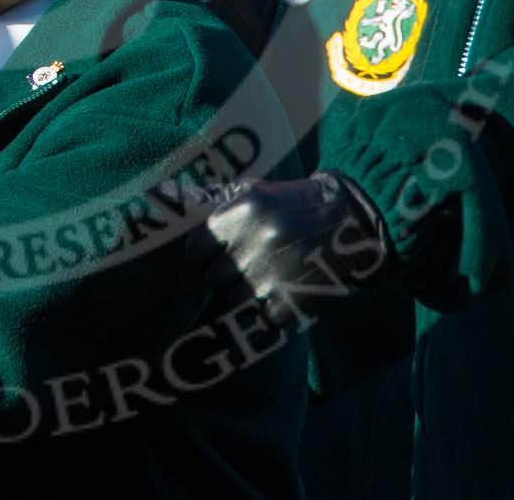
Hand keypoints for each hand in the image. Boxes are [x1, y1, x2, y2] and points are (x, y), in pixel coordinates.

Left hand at [192, 173, 391, 324]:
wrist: (349, 219)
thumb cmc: (290, 204)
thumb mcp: (252, 190)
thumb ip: (209, 198)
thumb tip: (164, 194)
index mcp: (242, 211)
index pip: (195, 250)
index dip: (204, 257)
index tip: (218, 256)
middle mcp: (255, 240)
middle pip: (212, 279)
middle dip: (225, 276)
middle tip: (248, 266)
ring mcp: (273, 274)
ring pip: (232, 302)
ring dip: (244, 297)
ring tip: (267, 279)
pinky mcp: (292, 302)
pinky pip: (258, 323)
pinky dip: (264, 316)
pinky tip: (278, 298)